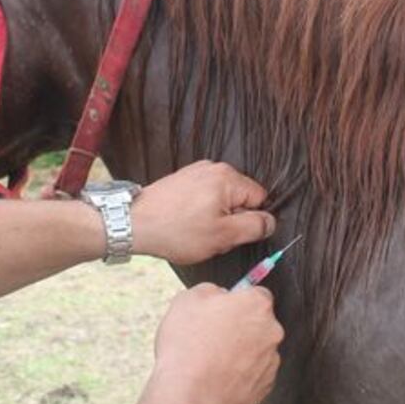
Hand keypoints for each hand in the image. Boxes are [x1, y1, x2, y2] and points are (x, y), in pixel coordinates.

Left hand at [132, 161, 275, 263]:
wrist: (133, 223)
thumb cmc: (176, 231)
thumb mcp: (223, 236)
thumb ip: (254, 227)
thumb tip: (270, 222)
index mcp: (228, 177)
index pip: (260, 198)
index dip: (250, 221)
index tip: (231, 233)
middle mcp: (214, 167)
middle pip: (240, 197)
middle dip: (231, 219)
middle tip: (211, 235)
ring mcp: (196, 171)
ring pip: (222, 199)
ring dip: (214, 217)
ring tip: (194, 230)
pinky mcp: (183, 179)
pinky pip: (204, 196)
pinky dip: (200, 211)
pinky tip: (185, 223)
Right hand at [148, 284, 283, 403]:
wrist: (189, 394)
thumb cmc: (187, 344)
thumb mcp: (188, 299)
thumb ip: (211, 290)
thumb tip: (219, 295)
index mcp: (257, 305)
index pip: (257, 295)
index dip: (238, 302)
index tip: (223, 311)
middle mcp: (271, 331)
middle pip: (259, 323)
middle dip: (240, 328)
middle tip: (212, 337)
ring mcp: (270, 361)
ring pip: (257, 350)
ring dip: (240, 353)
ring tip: (211, 361)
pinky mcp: (264, 387)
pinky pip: (253, 375)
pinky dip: (239, 375)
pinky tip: (217, 378)